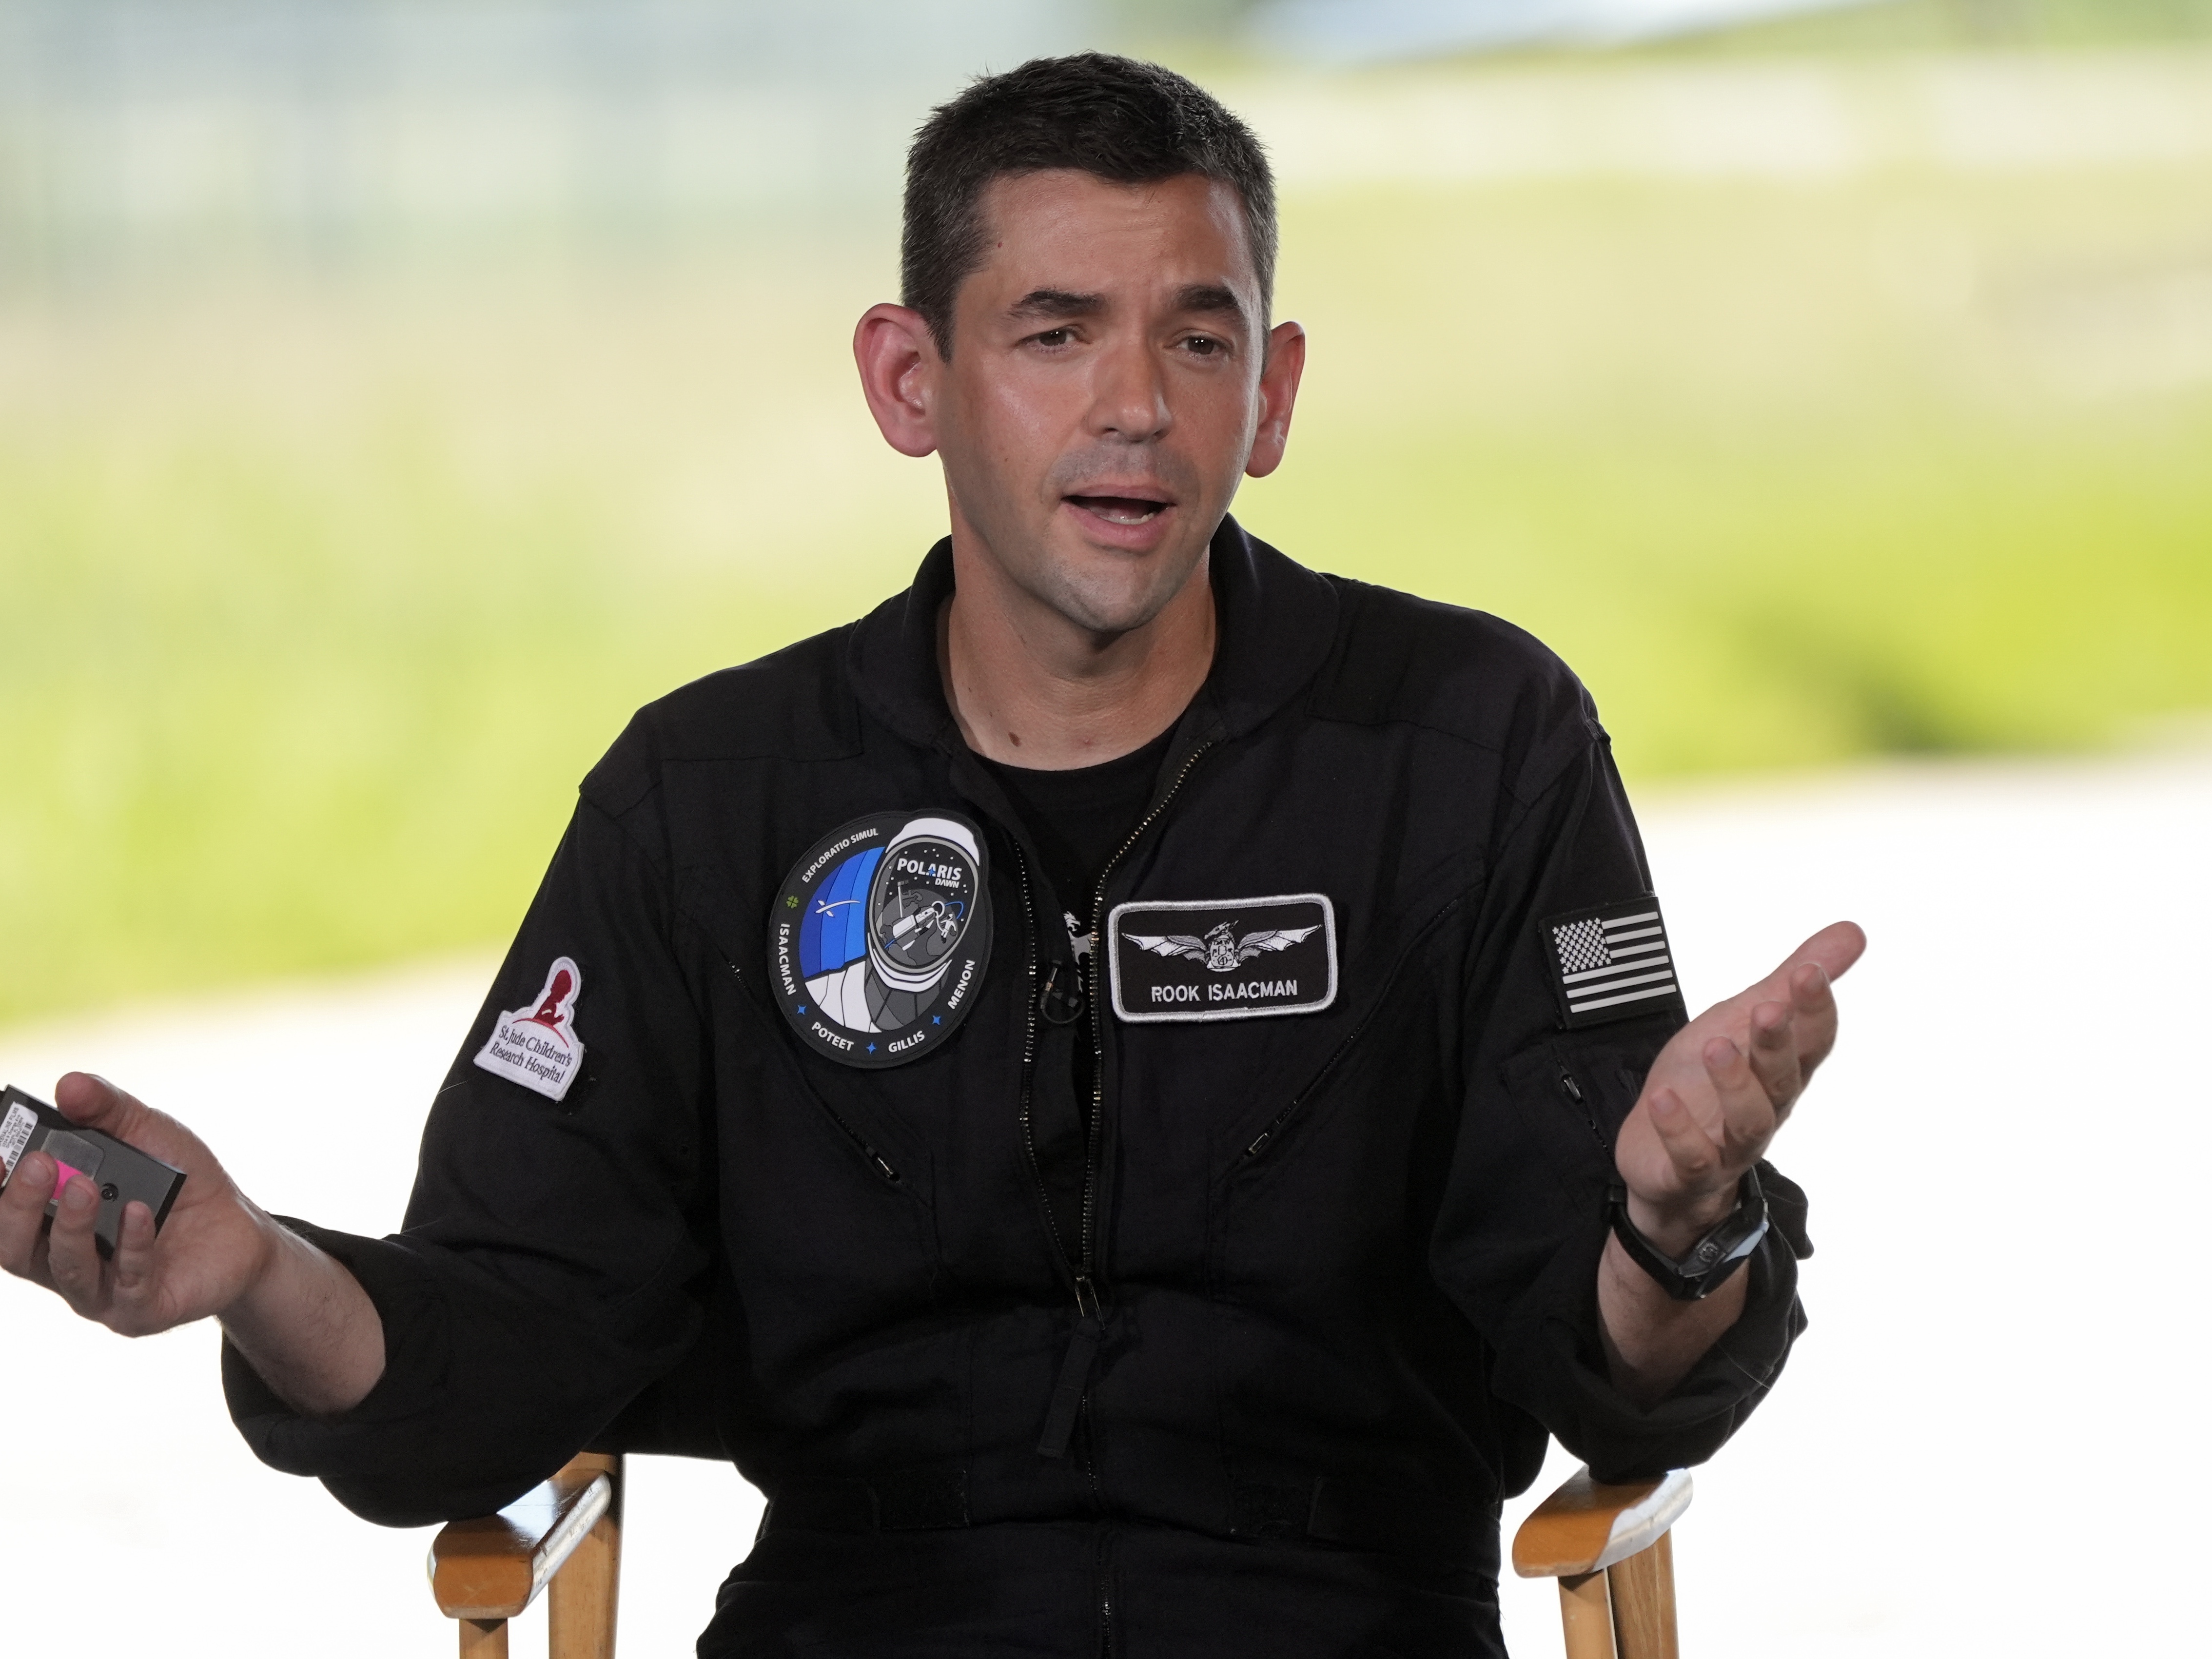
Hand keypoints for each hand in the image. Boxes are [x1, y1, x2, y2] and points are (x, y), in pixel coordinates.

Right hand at [0, 1072, 274, 1335]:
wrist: (239, 1229)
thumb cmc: (180, 1182)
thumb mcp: (148, 1134)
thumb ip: (108, 1112)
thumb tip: (69, 1085)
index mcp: (49, 1223)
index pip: (2, 1215)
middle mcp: (63, 1262)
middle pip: (16, 1248)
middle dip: (20, 1206)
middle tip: (36, 1164)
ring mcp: (101, 1292)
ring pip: (67, 1269)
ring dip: (71, 1226)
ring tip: (83, 1186)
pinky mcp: (142, 1310)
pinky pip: (129, 1281)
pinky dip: (132, 1245)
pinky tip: (140, 1212)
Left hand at [1613, 921, 1865, 1253]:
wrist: (1662, 1159)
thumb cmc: (1707, 1084)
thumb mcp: (1740, 1021)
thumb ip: (1788, 983)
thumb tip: (1853, 932)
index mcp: (1781, 1070)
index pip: (1812, 1042)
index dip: (1815, 1009)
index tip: (1808, 971)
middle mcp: (1765, 1108)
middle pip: (1783, 1079)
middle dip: (1778, 1043)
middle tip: (1770, 1008)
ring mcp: (1730, 1144)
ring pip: (1748, 1120)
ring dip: (1735, 1084)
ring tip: (1716, 1047)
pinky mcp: (1691, 1172)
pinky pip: (1693, 1156)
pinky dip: (1680, 1130)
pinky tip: (1664, 1100)